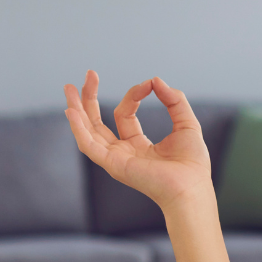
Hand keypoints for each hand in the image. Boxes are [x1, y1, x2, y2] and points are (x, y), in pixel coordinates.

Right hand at [63, 70, 212, 212]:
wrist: (192, 187)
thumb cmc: (192, 164)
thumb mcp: (186, 124)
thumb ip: (174, 101)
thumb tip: (156, 80)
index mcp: (138, 145)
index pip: (125, 114)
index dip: (135, 94)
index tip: (150, 84)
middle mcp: (122, 152)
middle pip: (98, 122)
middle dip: (91, 98)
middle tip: (89, 74)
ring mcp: (115, 159)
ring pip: (88, 132)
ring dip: (77, 109)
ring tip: (69, 88)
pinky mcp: (113, 165)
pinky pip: (89, 146)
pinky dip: (78, 129)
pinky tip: (72, 111)